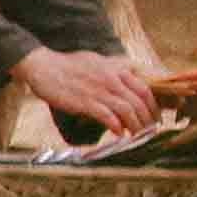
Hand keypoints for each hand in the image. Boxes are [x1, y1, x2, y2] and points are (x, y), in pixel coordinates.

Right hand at [15, 47, 164, 138]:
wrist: (42, 66)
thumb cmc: (66, 65)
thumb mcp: (97, 61)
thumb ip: (114, 69)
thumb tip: (128, 76)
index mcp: (116, 70)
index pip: (144, 90)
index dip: (153, 107)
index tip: (154, 118)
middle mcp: (111, 80)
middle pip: (138, 103)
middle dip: (147, 120)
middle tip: (148, 132)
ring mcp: (98, 91)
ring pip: (127, 111)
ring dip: (135, 126)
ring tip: (137, 136)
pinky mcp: (84, 102)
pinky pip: (107, 116)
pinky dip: (116, 127)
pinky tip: (118, 134)